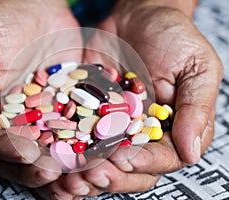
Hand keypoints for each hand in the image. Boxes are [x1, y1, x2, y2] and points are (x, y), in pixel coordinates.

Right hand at [0, 0, 81, 187]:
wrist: (35, 6)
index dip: (6, 151)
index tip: (25, 154)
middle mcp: (13, 120)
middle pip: (21, 154)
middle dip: (37, 166)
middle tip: (54, 171)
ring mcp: (42, 115)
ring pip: (50, 147)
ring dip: (63, 160)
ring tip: (77, 166)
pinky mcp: (66, 106)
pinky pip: (75, 126)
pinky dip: (84, 139)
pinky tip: (95, 147)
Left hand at [35, 0, 222, 197]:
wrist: (138, 17)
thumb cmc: (174, 37)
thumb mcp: (197, 67)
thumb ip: (196, 109)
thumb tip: (191, 153)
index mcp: (173, 129)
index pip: (163, 159)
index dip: (143, 164)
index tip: (124, 160)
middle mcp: (143, 134)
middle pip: (130, 169)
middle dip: (110, 176)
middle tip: (91, 175)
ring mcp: (115, 126)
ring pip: (101, 160)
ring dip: (85, 172)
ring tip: (68, 178)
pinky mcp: (90, 114)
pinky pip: (78, 136)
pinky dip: (67, 149)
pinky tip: (55, 157)